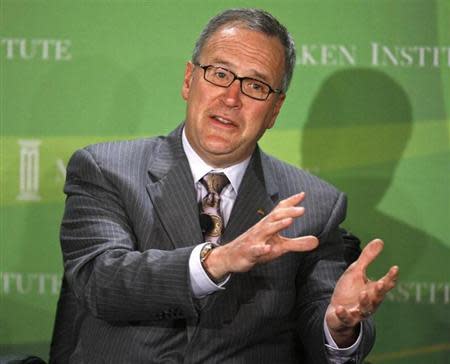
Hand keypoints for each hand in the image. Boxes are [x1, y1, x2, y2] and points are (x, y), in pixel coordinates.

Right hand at [204, 192, 318, 279]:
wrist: (231, 256)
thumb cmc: (257, 247)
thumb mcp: (279, 246)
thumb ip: (297, 243)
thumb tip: (317, 241)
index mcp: (269, 225)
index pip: (280, 210)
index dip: (290, 203)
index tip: (303, 194)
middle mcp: (262, 229)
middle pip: (275, 217)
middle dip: (288, 212)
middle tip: (302, 209)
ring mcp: (254, 240)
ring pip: (266, 231)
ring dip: (277, 225)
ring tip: (289, 221)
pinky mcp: (249, 252)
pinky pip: (255, 250)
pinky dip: (261, 249)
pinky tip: (268, 249)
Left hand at [325, 239, 398, 345]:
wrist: (337, 311)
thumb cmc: (350, 289)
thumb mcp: (357, 271)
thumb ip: (368, 258)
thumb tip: (380, 240)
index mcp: (373, 290)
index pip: (386, 284)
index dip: (391, 277)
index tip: (395, 268)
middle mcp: (370, 302)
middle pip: (378, 297)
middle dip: (380, 291)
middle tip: (381, 283)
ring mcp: (359, 311)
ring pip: (365, 309)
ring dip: (365, 302)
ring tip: (363, 294)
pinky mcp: (347, 318)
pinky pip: (346, 318)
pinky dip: (344, 314)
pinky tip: (340, 308)